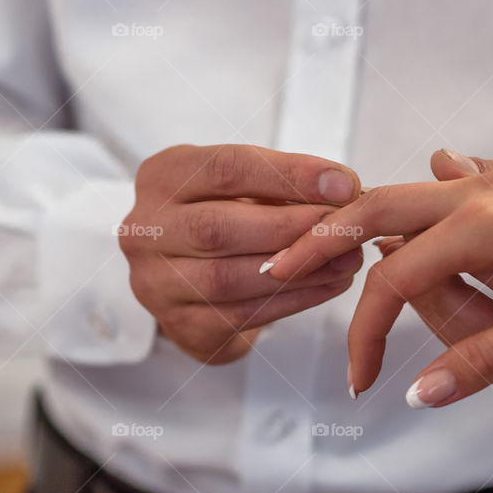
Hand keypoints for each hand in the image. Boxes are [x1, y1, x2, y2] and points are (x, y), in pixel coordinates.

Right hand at [120, 144, 362, 363]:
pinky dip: (293, 300)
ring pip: (228, 278)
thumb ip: (282, 184)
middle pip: (217, 227)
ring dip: (298, 269)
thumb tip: (342, 189)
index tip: (343, 183)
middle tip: (344, 225)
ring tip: (346, 258)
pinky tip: (329, 285)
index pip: (224, 168)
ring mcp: (154, 283)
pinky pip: (240, 316)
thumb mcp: (241, 186)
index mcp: (162, 176)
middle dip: (291, 226)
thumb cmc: (224, 215)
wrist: (189, 276)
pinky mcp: (179, 325)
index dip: (289, 175)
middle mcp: (146, 229)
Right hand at [267, 151, 492, 407]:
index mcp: (481, 225)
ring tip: (314, 241)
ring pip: (400, 193)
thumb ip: (485, 358)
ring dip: (355, 220)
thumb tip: (420, 391)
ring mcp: (489, 184)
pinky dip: (400, 204)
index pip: (396, 281)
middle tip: (280, 263)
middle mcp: (476, 194)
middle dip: (322, 240)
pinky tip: (388, 209)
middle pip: (375, 210)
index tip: (363, 378)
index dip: (369, 333)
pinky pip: (434, 190)